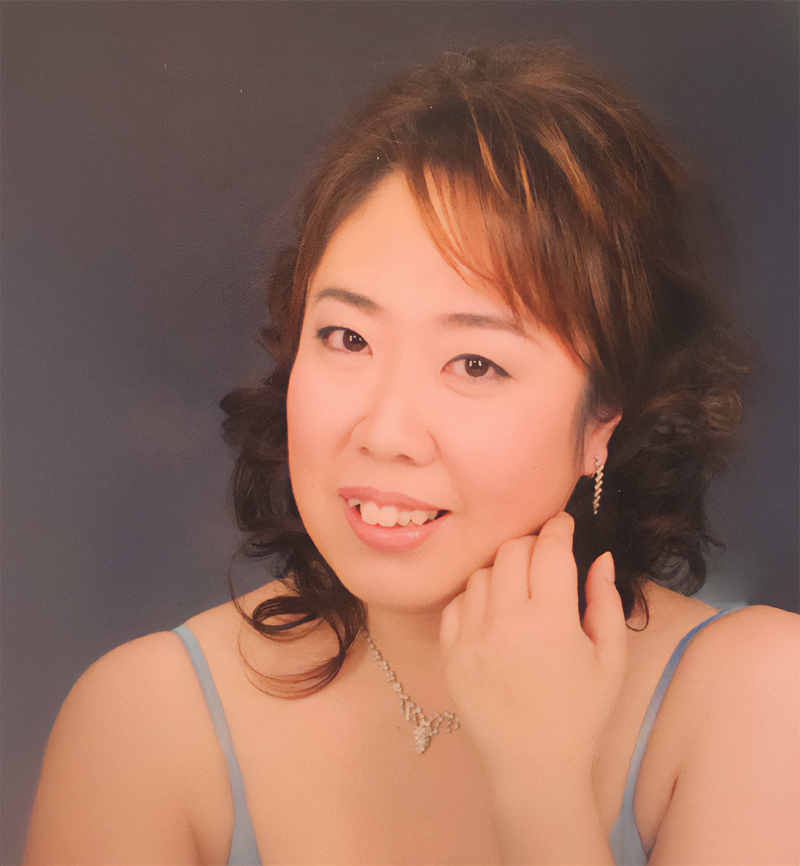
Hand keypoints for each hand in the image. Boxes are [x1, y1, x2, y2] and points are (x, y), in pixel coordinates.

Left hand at [440, 512, 626, 784]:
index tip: (563, 524)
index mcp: (550, 621)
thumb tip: (599, 556)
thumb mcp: (610, 658)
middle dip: (532, 543)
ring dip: (503, 569)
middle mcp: (506, 622)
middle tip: (546, 556)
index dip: (558, 528)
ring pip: (482, 572)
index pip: (549, 549)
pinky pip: (458, 601)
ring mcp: (472, 636)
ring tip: (521, 588)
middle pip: (512, 551)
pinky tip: (495, 611)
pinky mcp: (451, 652)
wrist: (533, 764)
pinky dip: (477, 596)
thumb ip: (606, 601)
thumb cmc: (580, 713)